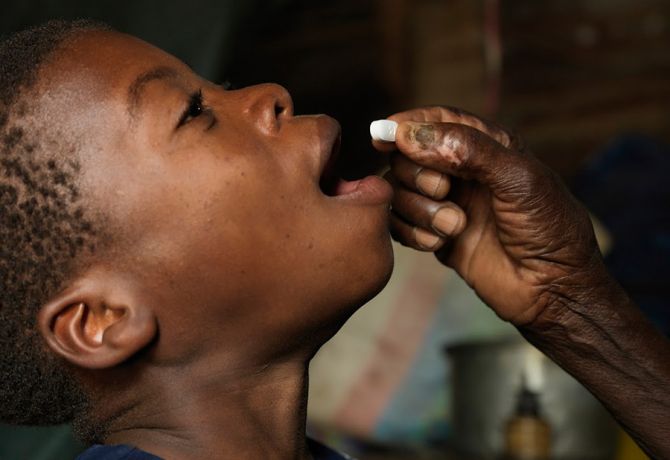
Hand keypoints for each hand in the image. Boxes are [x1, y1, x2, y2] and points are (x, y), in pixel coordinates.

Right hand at [377, 107, 604, 324]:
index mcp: (488, 147)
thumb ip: (467, 151)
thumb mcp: (518, 179)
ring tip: (454, 227)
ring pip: (399, 191)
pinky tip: (439, 243)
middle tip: (442, 191)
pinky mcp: (435, 235)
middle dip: (417, 173)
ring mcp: (446, 204)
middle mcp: (463, 172)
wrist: (551, 290)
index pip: (439, 120)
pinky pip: (399, 224)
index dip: (409, 124)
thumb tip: (411, 134)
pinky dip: (412, 233)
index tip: (383, 134)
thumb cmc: (549, 230)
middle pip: (409, 154)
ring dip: (418, 209)